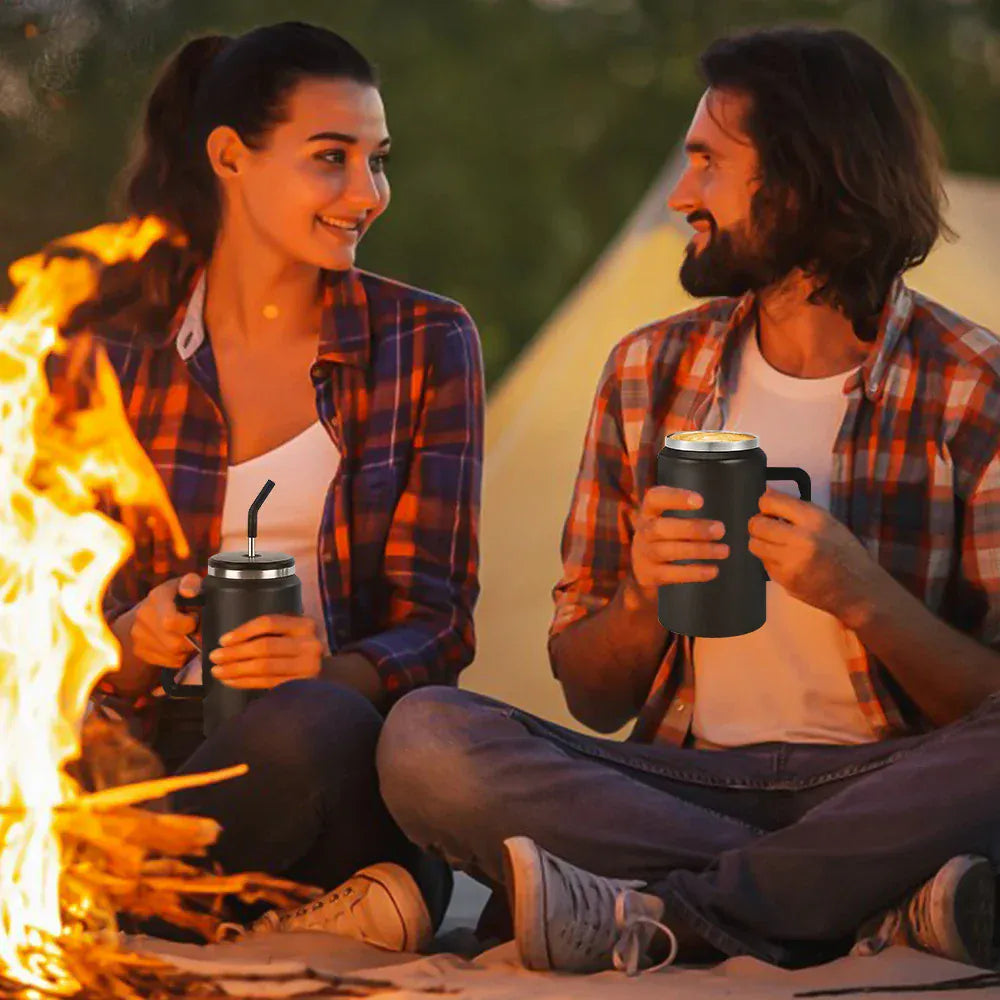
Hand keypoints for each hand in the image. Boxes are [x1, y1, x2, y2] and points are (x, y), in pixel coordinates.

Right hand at [130, 573, 201, 668]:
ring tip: (188, 636)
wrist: (151, 609)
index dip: (190, 624)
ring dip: (187, 649)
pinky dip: (180, 656)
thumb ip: (191, 583)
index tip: (195, 618)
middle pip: (174, 643)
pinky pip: (169, 662)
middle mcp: (142, 616)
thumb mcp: (187, 583)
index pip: (170, 622)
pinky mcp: (139, 650)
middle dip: (192, 640)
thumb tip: (188, 592)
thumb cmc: (177, 596)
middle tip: (196, 631)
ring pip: (174, 655)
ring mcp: (137, 635)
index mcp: (157, 597)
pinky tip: (180, 644)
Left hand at [207, 614, 322, 688]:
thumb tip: (227, 641)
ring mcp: (307, 666)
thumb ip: (270, 632)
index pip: (269, 623)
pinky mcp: (301, 684)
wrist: (324, 670)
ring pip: (264, 667)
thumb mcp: (290, 632)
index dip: (243, 631)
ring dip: (236, 669)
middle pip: (264, 646)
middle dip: (235, 652)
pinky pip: (266, 682)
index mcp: (304, 624)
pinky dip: (244, 682)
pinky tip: (230, 681)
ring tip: (217, 671)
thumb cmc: (298, 648)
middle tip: (214, 657)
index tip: (222, 640)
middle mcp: (309, 644)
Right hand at [626, 486, 729, 609]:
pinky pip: (672, 574)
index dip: (675, 498)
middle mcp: (643, 531)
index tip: (700, 501)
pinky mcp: (651, 575)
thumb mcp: (665, 517)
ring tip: (724, 550)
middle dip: (693, 529)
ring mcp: (645, 554)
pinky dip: (694, 572)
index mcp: (648, 511)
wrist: (640, 566)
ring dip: (699, 551)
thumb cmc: (664, 535)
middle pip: (662, 528)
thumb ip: (685, 510)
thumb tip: (722, 511)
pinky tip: (713, 570)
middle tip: (721, 530)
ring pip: (669, 551)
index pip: (655, 498)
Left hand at [748, 489, 877, 625]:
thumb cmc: (846, 554)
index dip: (766, 504)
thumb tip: (768, 494)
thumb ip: (797, 509)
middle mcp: (801, 539)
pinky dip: (770, 561)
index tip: (769, 508)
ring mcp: (791, 562)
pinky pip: (764, 564)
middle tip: (767, 527)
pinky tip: (787, 562)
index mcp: (814, 519)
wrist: (859, 590)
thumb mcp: (829, 523)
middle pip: (756, 524)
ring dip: (761, 542)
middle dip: (758, 524)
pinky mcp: (785, 580)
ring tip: (776, 544)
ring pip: (754, 545)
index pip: (771, 502)